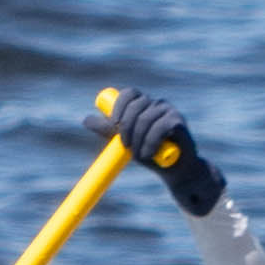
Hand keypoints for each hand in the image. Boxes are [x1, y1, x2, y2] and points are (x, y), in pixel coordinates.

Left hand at [100, 84, 224, 218]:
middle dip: (126, 127)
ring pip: (146, 119)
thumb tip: (86, 120)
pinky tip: (150, 154)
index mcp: (143, 105)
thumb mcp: (125, 141)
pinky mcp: (179, 121)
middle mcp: (157, 104)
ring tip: (140, 156)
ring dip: (139, 140)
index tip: (113, 123)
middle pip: (136, 106)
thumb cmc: (150, 154)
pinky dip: (151, 142)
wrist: (174, 171)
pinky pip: (160, 127)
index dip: (119, 105)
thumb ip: (108, 130)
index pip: (129, 94)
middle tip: (126, 145)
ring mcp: (169, 111)